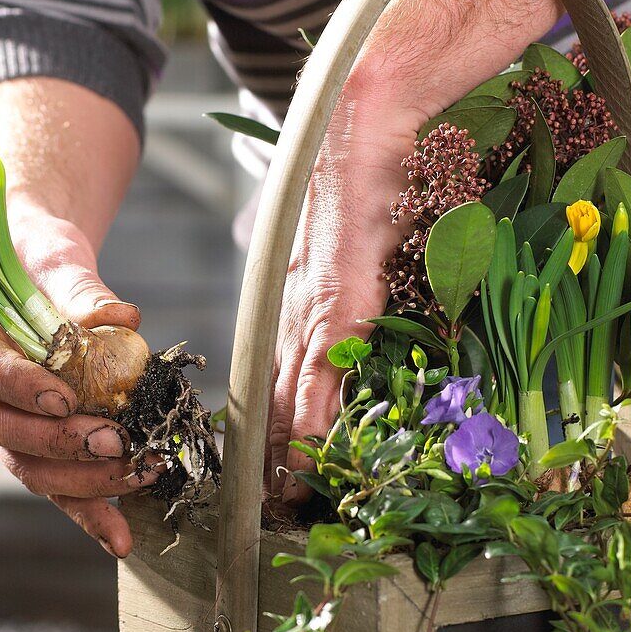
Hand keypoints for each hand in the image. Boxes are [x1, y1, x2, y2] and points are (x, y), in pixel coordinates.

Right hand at [0, 212, 158, 556]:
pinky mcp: (26, 439)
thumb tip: (122, 319)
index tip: (64, 399)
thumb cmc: (37, 253)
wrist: (34, 264)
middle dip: (57, 441)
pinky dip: (87, 509)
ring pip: (22, 462)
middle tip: (115, 442)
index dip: (18, 386)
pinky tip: (120, 535)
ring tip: (137, 475)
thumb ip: (80, 287)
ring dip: (80, 479)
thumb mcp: (54, 254)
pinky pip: (51, 480)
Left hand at [267, 83, 422, 502]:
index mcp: (298, 307)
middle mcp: (296, 311)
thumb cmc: (364, 186)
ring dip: (286, 447)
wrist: (361, 125)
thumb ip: (350, 298)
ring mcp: (315, 303)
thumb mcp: (352, 252)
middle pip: (275, 395)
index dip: (274, 432)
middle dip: (271, 453)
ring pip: (290, 389)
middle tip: (267, 506)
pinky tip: (305, 448)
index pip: (278, 383)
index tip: (269, 477)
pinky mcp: (339, 293)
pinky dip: (311, 409)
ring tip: (279, 496)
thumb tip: (357, 330)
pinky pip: (321, 362)